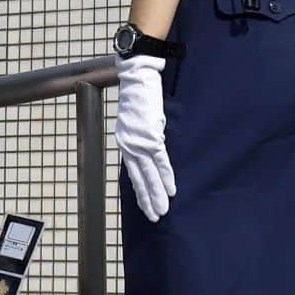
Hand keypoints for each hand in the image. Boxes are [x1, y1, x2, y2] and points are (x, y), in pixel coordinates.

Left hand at [114, 53, 175, 222]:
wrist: (138, 77)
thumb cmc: (140, 96)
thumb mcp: (138, 121)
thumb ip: (143, 137)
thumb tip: (153, 151)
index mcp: (124, 141)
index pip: (132, 172)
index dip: (140, 189)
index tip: (145, 205)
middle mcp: (128, 145)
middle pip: (139, 178)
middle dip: (147, 198)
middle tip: (154, 217)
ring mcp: (138, 142)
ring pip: (149, 174)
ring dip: (157, 194)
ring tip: (162, 211)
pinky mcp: (151, 137)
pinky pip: (160, 161)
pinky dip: (165, 176)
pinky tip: (170, 191)